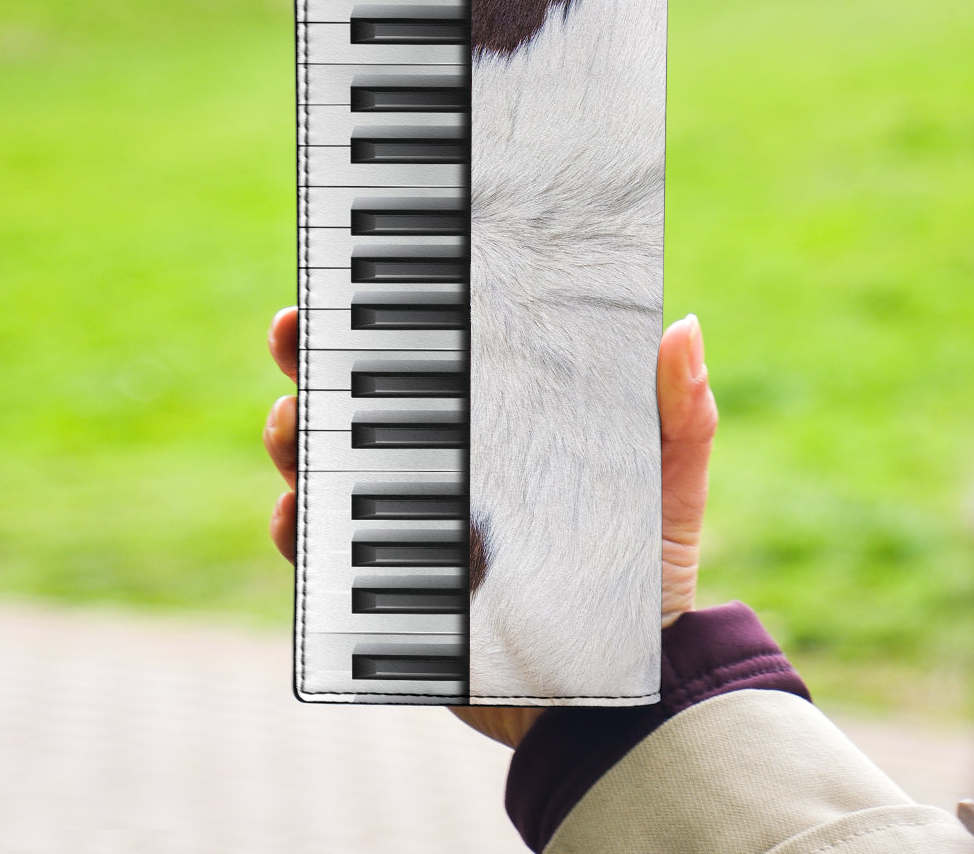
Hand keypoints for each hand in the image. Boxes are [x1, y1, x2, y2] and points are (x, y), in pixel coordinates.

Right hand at [264, 309, 716, 748]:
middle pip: (366, 410)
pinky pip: (331, 561)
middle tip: (293, 336)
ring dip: (297, 442)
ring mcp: (418, 533)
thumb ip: (681, 414)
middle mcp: (450, 476)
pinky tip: (295, 513)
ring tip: (291, 426)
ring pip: (332, 475)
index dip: (387, 325)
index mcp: (503, 437)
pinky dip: (301, 534)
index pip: (432, 367)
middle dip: (317, 368)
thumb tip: (682, 326)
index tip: (350, 284)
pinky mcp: (399, 594)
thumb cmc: (653, 580)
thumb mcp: (674, 486)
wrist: (625, 690)